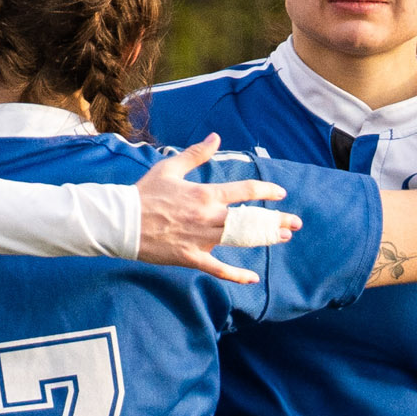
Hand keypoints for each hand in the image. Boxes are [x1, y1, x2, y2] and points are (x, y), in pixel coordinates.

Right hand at [134, 134, 299, 285]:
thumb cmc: (144, 193)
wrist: (121, 221)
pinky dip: (236, 274)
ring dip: (265, 239)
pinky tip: (253, 278)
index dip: (267, 190)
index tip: (279, 193)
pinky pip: (218, 269)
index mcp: (206, 194)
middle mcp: (209, 217)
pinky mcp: (191, 257)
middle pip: (252, 218)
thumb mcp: (170, 168)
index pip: (246, 190)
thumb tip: (216, 137)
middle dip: (277, 220)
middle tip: (295, 223)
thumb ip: (196, 154)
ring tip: (282, 238)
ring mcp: (201, 239)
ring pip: (241, 240)